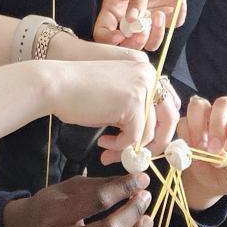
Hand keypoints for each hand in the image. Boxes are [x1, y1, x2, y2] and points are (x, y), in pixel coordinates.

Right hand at [3, 171, 153, 226]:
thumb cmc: (48, 207)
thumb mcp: (67, 188)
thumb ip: (100, 185)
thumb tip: (135, 181)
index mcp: (54, 215)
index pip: (97, 201)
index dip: (123, 188)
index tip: (141, 180)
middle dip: (133, 212)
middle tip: (144, 198)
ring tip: (147, 221)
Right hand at [40, 50, 177, 150]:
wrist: (56, 84)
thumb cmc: (79, 91)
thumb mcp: (116, 97)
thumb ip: (136, 108)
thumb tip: (149, 137)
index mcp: (147, 69)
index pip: (169, 104)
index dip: (160, 127)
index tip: (146, 143)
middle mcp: (150, 75)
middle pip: (171, 119)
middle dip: (156, 143)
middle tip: (138, 156)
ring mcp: (143, 88)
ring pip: (151, 133)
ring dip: (130, 148)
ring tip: (109, 151)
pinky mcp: (133, 103)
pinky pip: (134, 138)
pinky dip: (119, 146)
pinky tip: (103, 143)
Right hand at [95, 0, 187, 48]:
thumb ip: (137, 1)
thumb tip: (131, 22)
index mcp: (116, 7)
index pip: (103, 31)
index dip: (108, 39)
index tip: (121, 36)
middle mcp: (131, 16)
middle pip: (128, 43)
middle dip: (136, 42)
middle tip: (143, 31)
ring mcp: (150, 17)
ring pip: (151, 41)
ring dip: (157, 34)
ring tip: (161, 13)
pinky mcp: (168, 14)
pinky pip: (172, 25)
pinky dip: (177, 15)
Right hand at [178, 94, 226, 209]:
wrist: (220, 179)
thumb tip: (223, 157)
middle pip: (222, 105)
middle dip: (217, 128)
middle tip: (215, 151)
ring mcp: (208, 113)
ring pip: (199, 107)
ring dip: (198, 129)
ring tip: (201, 151)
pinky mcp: (190, 122)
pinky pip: (183, 122)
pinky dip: (186, 137)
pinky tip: (192, 152)